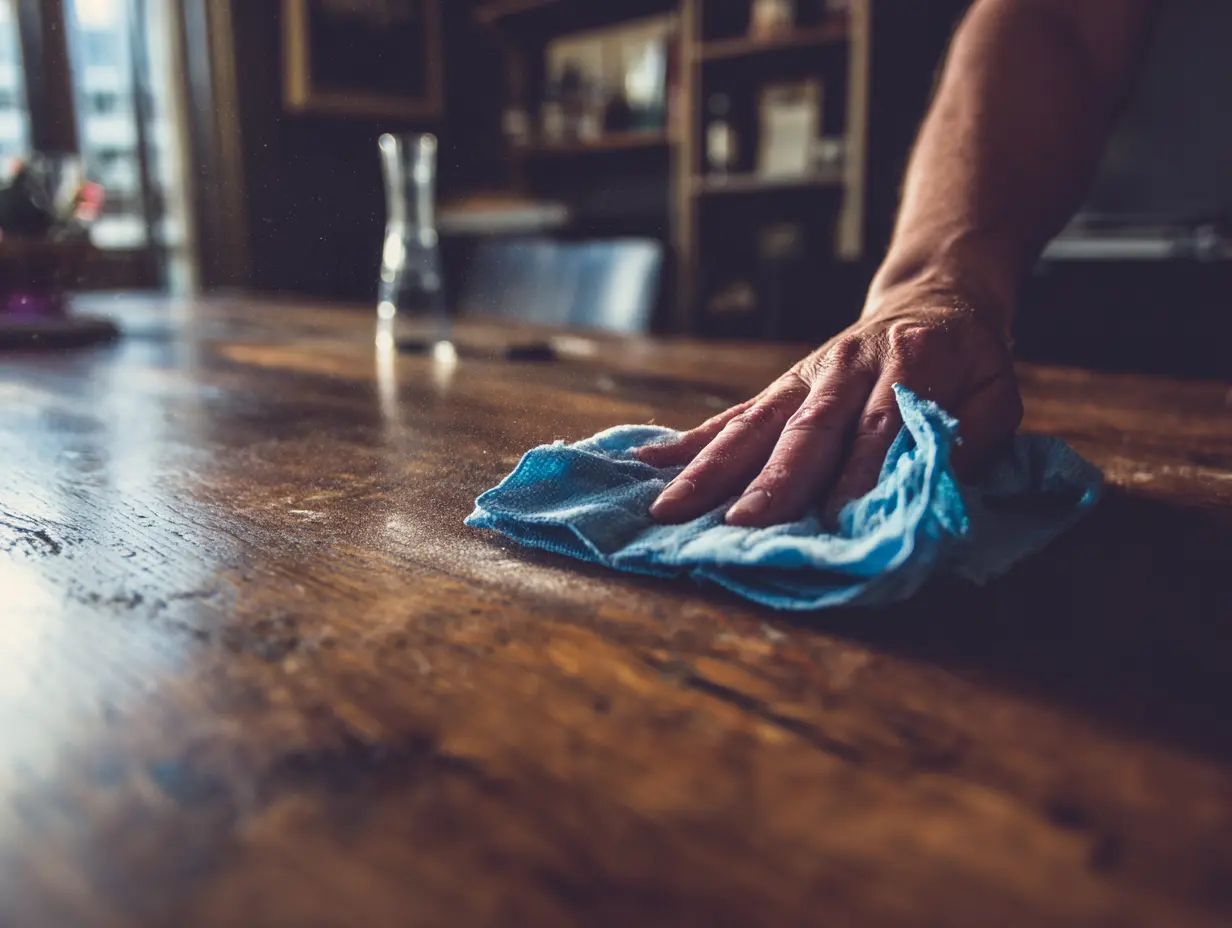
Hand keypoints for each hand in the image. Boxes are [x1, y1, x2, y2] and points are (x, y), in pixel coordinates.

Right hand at [635, 293, 1022, 527]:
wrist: (932, 297)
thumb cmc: (968, 358)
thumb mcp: (998, 392)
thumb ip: (971, 437)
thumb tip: (928, 487)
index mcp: (911, 362)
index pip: (879, 427)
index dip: (855, 475)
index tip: (833, 522)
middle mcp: (847, 366)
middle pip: (805, 429)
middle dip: (771, 481)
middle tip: (740, 526)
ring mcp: (805, 376)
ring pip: (756, 424)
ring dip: (713, 469)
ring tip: (671, 507)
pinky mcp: (781, 386)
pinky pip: (735, 415)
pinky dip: (692, 441)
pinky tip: (650, 462)